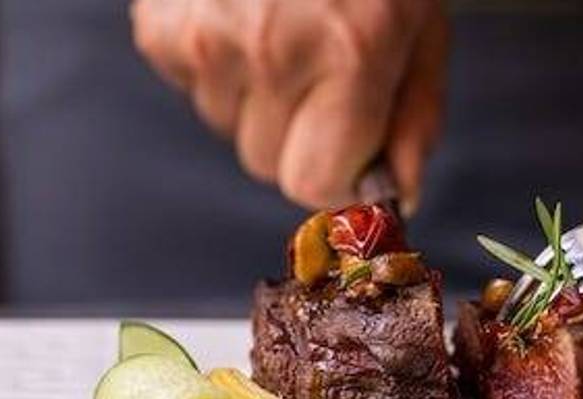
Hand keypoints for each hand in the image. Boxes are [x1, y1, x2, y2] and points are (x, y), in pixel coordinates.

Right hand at [131, 0, 447, 212]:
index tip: (345, 149)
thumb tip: (399, 196)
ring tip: (282, 33)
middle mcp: (273, 50)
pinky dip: (215, 67)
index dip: (332, 173)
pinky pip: (190, 87)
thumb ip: (414, 118)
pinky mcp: (161, 25)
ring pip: (226, 127)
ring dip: (255, 100)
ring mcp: (207, 35)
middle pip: (267, 165)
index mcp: (350, 54)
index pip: (314, 185)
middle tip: (319, 77)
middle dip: (298, 137)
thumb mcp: (421, 28)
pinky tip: (242, 17)